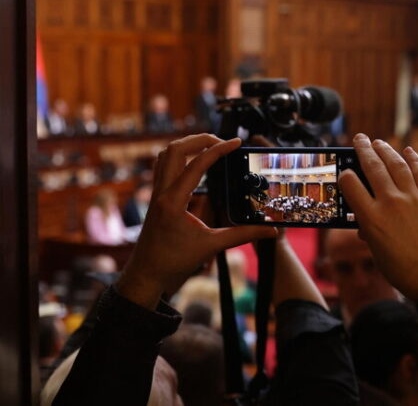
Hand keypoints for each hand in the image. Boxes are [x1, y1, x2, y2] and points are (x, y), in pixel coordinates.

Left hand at [116, 134, 276, 308]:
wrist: (146, 276)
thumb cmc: (174, 263)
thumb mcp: (212, 246)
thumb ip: (243, 235)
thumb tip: (271, 230)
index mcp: (174, 201)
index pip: (197, 163)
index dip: (219, 149)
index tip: (236, 142)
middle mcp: (161, 192)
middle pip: (175, 149)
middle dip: (200, 139)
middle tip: (222, 142)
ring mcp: (155, 194)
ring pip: (165, 154)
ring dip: (187, 145)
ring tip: (210, 147)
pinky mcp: (155, 198)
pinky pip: (163, 167)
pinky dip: (178, 158)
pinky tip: (194, 164)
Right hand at [338, 134, 417, 299]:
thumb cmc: (407, 273)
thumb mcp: (379, 254)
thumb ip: (371, 233)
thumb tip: (366, 224)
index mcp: (371, 219)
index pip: (350, 185)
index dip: (344, 175)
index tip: (344, 172)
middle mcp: (391, 203)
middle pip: (373, 167)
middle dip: (364, 150)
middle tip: (359, 139)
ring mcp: (414, 199)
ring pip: (397, 165)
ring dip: (386, 150)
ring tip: (378, 142)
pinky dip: (414, 160)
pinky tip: (408, 152)